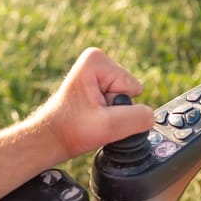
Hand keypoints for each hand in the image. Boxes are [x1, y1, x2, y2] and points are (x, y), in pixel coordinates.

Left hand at [32, 47, 154, 159]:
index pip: (133, 88)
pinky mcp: (95, 86)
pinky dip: (105, 115)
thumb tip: (151, 116)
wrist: (50, 140)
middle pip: (129, 92)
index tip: (95, 113)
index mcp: (97, 60)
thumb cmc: (70, 131)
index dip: (118, 107)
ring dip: (110, 114)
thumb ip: (138, 118)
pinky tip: (89, 117)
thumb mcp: (109, 127)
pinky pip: (116, 103)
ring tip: (89, 119)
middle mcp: (96, 61)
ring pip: (123, 100)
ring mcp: (95, 74)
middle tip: (93, 118)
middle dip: (114, 110)